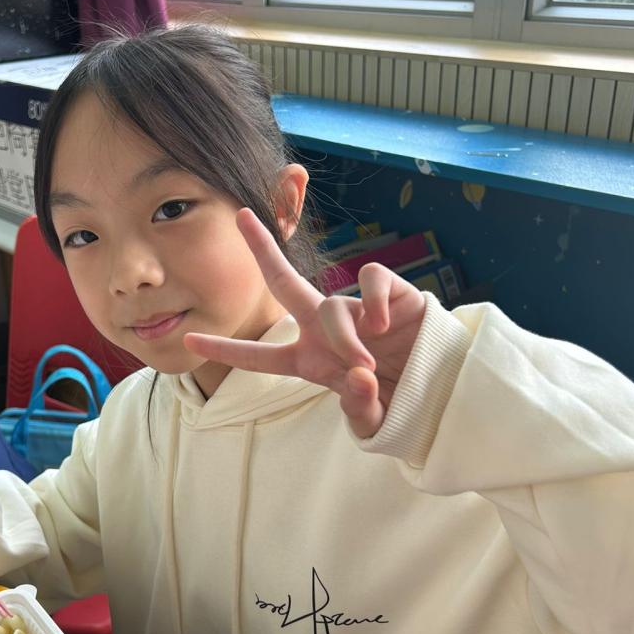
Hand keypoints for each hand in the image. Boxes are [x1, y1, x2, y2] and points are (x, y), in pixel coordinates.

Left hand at [184, 209, 427, 436]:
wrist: (445, 388)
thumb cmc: (401, 401)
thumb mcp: (373, 417)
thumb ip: (358, 407)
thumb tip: (356, 377)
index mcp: (310, 360)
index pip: (260, 357)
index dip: (226, 351)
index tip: (188, 343)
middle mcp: (325, 328)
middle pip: (284, 285)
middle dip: (262, 251)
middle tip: (240, 217)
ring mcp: (356, 308)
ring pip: (328, 305)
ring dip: (341, 337)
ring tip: (363, 365)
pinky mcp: (389, 293)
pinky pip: (368, 282)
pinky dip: (371, 303)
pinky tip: (381, 325)